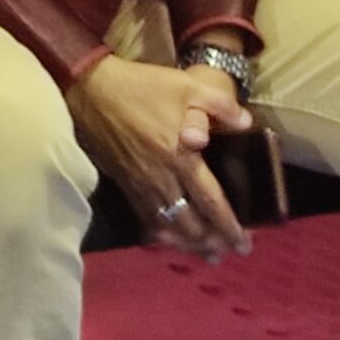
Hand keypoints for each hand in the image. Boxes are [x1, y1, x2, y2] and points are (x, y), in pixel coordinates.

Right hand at [64, 56, 251, 263]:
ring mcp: (140, 184)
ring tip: (205, 254)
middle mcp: (162, 179)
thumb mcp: (188, 85)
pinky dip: (161, 235)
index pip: (211, 202)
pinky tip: (169, 239)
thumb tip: (247, 123)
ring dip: (188, 244)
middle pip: (190, 224)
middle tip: (228, 250)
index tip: (245, 244)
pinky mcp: (124, 184)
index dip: (229, 226)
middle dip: (211, 242)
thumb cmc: (142, 87)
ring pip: (168, 227)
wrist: (92, 90)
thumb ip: (220, 104)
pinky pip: (145, 219)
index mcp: (181, 158)